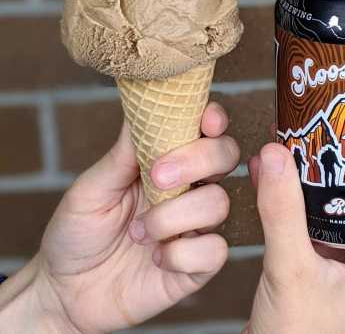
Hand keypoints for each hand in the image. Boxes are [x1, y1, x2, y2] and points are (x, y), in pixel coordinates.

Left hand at [0, 102, 239, 333]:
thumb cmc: (78, 231)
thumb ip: (124, 153)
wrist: (66, 291)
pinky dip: (181, 254)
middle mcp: (189, 188)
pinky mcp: (198, 263)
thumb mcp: (92, 188)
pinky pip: (215, 251)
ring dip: (174, 216)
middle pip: (226, 156)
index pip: (206, 131)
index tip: (206, 121)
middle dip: (198, 160)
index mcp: (167, 162)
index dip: (214, 119)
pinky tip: (156, 258)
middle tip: (156, 178)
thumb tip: (144, 106)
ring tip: (138, 232)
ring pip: (218, 203)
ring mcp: (196, 225)